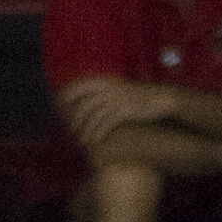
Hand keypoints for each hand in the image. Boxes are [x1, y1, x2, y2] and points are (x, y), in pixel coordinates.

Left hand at [59, 76, 180, 148]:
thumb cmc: (141, 97)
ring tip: (81, 140)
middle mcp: (110, 89)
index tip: (60, 103)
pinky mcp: (125, 111)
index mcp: (108, 81)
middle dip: (75, 118)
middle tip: (71, 130)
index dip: (69, 93)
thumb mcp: (122, 89)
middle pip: (85, 103)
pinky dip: (98, 133)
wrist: (161, 99)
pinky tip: (94, 141)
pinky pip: (106, 123)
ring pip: (94, 115)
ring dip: (86, 129)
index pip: (82, 85)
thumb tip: (94, 100)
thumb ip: (108, 92)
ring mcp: (117, 99)